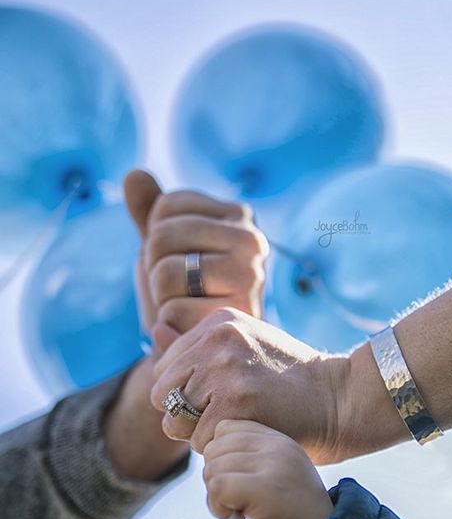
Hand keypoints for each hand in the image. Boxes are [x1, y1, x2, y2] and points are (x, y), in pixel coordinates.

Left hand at [125, 170, 267, 336]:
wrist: (204, 345)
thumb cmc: (186, 291)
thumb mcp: (165, 248)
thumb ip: (150, 210)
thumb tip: (133, 173)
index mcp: (238, 216)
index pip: (166, 205)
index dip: (155, 235)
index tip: (179, 257)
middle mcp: (252, 240)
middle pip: (162, 237)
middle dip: (155, 267)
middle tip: (178, 288)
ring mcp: (249, 277)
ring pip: (166, 273)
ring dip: (161, 296)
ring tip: (185, 304)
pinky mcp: (236, 316)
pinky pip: (172, 311)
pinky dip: (169, 324)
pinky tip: (191, 327)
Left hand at [151, 307, 349, 460]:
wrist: (341, 397)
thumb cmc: (290, 379)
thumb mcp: (245, 346)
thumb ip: (197, 345)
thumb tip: (154, 328)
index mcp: (216, 323)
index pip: (163, 369)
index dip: (186, 393)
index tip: (220, 397)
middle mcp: (217, 339)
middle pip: (161, 395)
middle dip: (185, 414)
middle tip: (225, 416)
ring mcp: (226, 369)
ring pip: (175, 421)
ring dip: (200, 434)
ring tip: (237, 424)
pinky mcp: (236, 402)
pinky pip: (199, 442)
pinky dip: (220, 449)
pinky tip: (248, 435)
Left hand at [203, 420, 332, 518]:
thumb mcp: (278, 475)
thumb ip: (251, 457)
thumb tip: (210, 452)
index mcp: (279, 440)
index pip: (226, 428)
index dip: (221, 456)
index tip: (236, 481)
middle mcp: (278, 446)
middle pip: (215, 447)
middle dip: (215, 476)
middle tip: (235, 500)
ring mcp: (272, 465)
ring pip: (213, 467)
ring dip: (216, 495)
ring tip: (239, 511)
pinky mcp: (264, 488)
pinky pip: (217, 486)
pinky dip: (218, 507)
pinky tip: (237, 517)